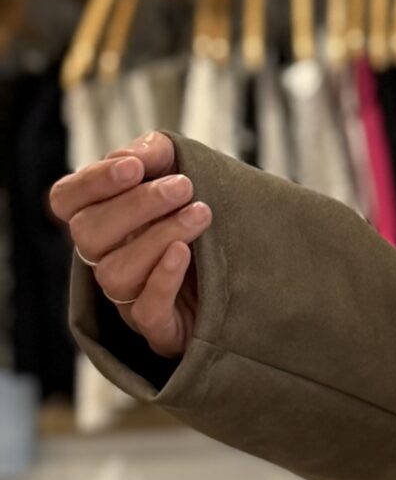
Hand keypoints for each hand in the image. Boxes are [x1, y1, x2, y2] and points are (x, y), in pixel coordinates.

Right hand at [49, 132, 210, 359]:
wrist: (246, 272)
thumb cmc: (197, 219)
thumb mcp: (180, 174)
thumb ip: (156, 155)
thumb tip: (142, 153)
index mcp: (99, 218)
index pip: (66, 200)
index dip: (93, 182)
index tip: (134, 166)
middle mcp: (104, 257)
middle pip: (88, 234)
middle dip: (137, 206)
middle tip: (183, 186)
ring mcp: (127, 295)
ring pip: (115, 274)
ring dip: (159, 237)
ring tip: (201, 214)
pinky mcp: (158, 326)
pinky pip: (146, 311)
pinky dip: (163, 280)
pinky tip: (185, 253)